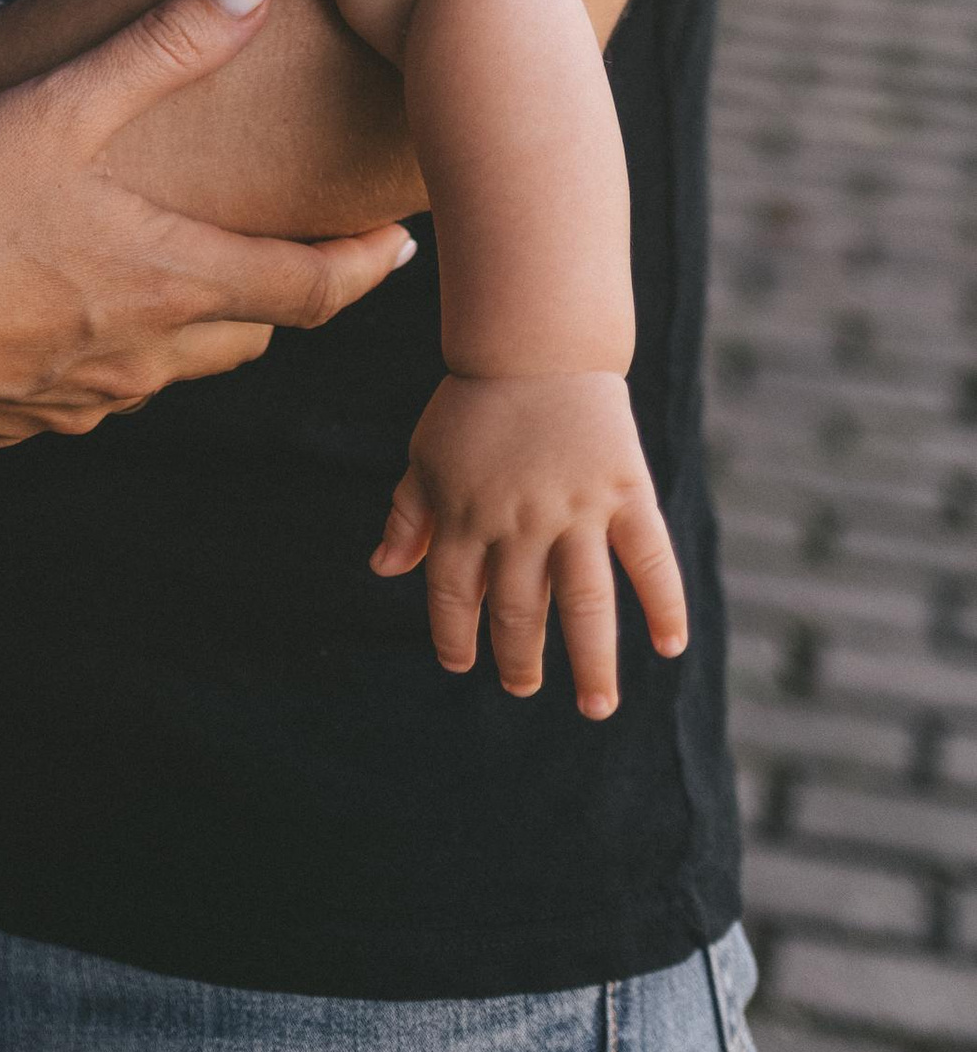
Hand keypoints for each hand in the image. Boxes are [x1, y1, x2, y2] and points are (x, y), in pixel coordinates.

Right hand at [0, 0, 419, 437]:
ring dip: (187, 334)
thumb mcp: (61, 106)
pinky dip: (94, 366)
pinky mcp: (7, 425)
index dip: (362, 268)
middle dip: (277, 299)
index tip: (396, 250)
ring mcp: (73, 403)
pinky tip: (55, 328)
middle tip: (290, 259)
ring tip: (172, 285)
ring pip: (164, 376)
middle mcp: (138, 358)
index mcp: (169, 281)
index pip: (308, 290)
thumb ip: (163, 48)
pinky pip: (79, 403)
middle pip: (245, 338)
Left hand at [372, 369, 688, 718]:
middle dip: (518, 659)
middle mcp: (519, 521)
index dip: (453, 634)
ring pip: (585, 604)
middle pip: (517, 610)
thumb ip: (408, 515)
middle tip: (522, 686)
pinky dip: (664, 604)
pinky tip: (670, 646)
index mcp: (465, 513)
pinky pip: (649, 558)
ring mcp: (576, 510)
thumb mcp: (425, 454)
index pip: (452, 594)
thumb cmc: (474, 403)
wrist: (535, 345)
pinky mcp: (624, 491)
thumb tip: (382, 570)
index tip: (461, 663)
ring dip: (592, 663)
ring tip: (596, 707)